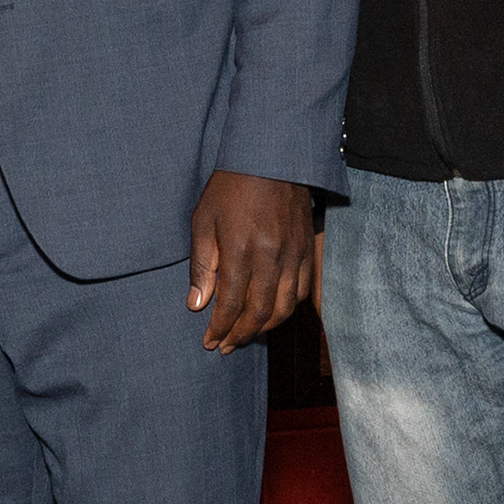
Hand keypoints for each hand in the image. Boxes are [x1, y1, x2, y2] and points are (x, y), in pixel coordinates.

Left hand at [187, 170, 316, 351]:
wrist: (272, 157)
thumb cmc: (231, 187)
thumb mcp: (203, 221)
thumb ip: (202, 266)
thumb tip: (197, 305)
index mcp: (241, 251)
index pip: (230, 305)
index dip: (219, 329)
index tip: (209, 342)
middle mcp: (271, 258)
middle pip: (259, 314)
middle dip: (240, 336)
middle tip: (225, 346)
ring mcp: (293, 255)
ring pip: (284, 307)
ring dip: (265, 328)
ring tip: (247, 335)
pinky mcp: (306, 250)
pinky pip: (302, 290)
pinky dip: (287, 309)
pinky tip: (272, 313)